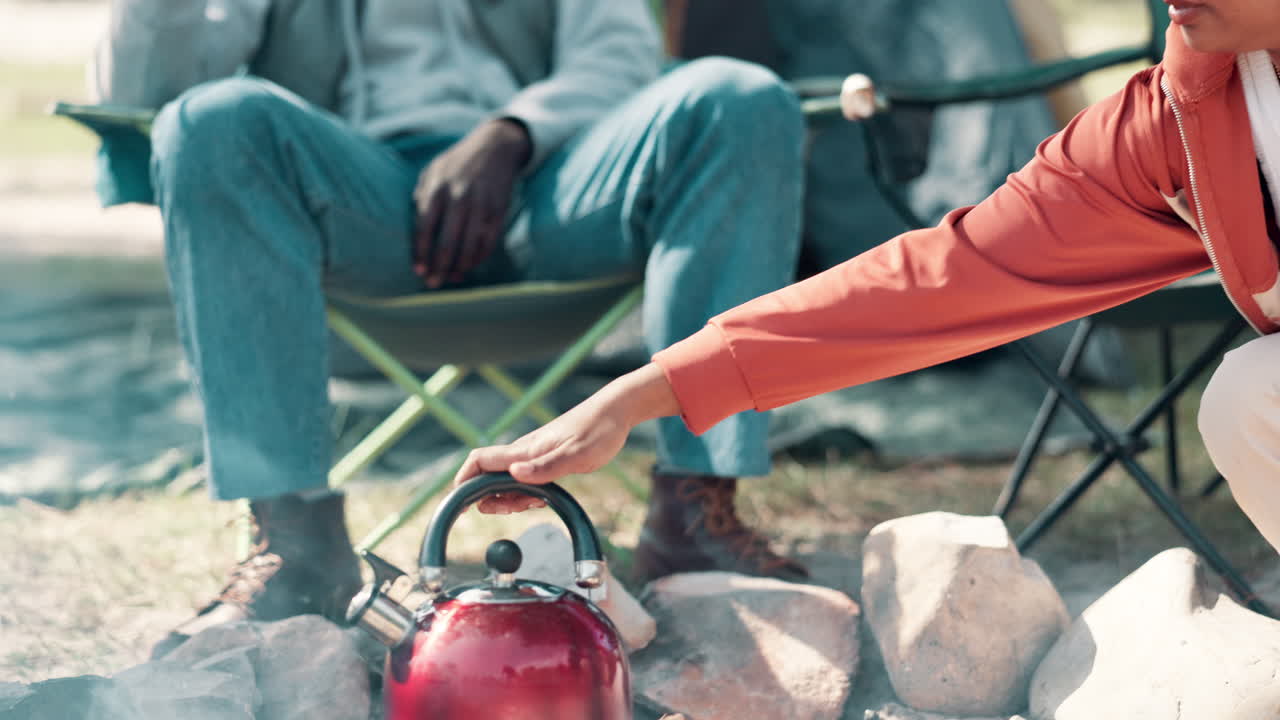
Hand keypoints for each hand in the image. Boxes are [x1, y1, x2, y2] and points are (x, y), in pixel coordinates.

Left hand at [412, 118, 531, 287]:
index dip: (421, 253)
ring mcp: (481, 205)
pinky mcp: (499, 212)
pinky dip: (478, 258)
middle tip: (432, 284)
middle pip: (447, 243)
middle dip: (439, 268)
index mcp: (437, 189)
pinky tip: (469, 265)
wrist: (494, 146)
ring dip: (459, 268)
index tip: (418, 271)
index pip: (424, 228)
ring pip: (469, 247)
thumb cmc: (457, 162)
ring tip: (451, 278)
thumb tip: (411, 225)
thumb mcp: (432, 170)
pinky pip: (488, 243)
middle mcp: (459, 198)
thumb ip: (420, 196)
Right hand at [454, 363, 681, 513]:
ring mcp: (534, 455)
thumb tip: (513, 474)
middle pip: (489, 475)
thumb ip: (546, 466)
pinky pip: (524, 479)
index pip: (480, 461)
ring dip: (509, 498)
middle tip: (508, 510)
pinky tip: (541, 499)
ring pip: (506, 480)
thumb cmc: (599, 429)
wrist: (616, 411)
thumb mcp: (577, 454)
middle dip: (488, 497)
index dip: (464, 481)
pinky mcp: (546, 459)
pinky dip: (525, 494)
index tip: (461, 502)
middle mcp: (524, 451)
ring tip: (532, 505)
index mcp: (525, 449)